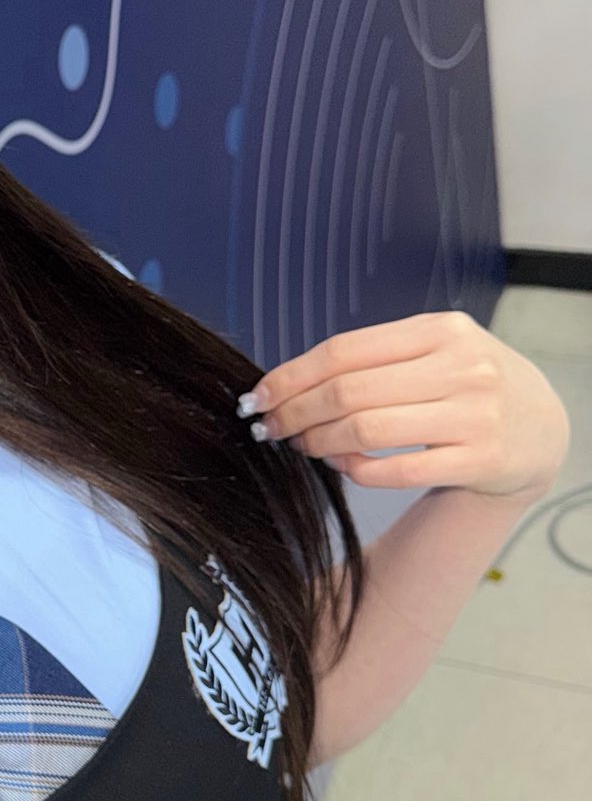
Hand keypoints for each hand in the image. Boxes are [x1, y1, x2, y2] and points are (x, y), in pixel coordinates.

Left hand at [236, 310, 570, 501]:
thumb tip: (288, 382)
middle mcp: (462, 367)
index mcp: (441, 330)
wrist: (542, 429)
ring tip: (303, 445)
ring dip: (318, 442)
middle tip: (270, 427)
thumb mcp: (436, 352)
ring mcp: (473, 415)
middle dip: (295, 412)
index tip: (258, 396)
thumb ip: (376, 359)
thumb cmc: (468, 387)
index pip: (344, 351)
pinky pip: (394, 471)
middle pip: (348, 392)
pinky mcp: (478, 460)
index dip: (290, 376)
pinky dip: (354, 470)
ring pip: (365, 431)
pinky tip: (341, 465)